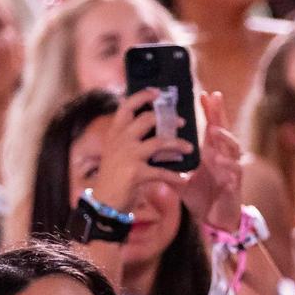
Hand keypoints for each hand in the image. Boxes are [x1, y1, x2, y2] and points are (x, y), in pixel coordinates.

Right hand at [89, 89, 189, 212]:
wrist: (104, 202)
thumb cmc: (115, 176)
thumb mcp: (117, 151)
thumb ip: (131, 137)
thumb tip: (155, 124)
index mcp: (115, 133)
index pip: (126, 107)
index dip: (142, 96)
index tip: (157, 92)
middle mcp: (119, 141)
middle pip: (146, 120)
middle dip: (168, 120)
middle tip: (181, 122)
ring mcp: (127, 156)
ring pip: (159, 142)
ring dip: (178, 144)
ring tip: (189, 148)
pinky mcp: (135, 173)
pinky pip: (162, 171)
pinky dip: (175, 176)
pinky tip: (184, 179)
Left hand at [181, 91, 242, 230]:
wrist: (214, 220)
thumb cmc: (202, 196)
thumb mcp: (183, 178)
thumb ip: (171, 165)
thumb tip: (150, 153)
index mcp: (212, 153)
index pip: (212, 127)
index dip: (210, 111)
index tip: (203, 94)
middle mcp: (224, 157)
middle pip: (225, 131)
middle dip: (220, 114)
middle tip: (215, 97)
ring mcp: (231, 170)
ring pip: (233, 149)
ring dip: (225, 138)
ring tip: (214, 129)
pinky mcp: (234, 185)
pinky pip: (234, 173)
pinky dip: (228, 166)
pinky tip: (219, 160)